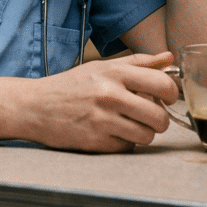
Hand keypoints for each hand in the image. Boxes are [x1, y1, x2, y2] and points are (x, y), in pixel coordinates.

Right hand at [26, 53, 179, 152]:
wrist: (35, 106)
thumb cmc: (70, 85)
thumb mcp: (101, 67)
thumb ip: (138, 63)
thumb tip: (169, 58)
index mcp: (114, 73)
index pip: (163, 84)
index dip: (171, 94)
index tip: (165, 98)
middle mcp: (110, 95)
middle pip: (159, 117)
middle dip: (159, 120)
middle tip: (148, 117)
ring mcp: (102, 120)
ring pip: (146, 136)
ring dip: (142, 133)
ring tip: (128, 125)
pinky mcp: (95, 142)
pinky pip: (127, 147)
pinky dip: (123, 143)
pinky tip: (110, 133)